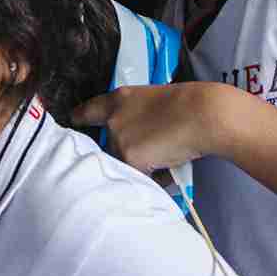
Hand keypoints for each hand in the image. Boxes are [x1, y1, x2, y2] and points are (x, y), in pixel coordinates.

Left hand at [71, 82, 226, 172]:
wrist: (203, 113)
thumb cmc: (189, 106)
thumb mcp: (155, 101)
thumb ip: (138, 116)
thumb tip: (139, 139)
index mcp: (120, 99)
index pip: (90, 110)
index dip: (80, 117)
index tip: (73, 121)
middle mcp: (113, 118)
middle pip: (109, 145)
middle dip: (126, 152)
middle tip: (153, 148)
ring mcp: (118, 138)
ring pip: (124, 163)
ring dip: (140, 165)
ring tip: (166, 155)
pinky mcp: (129, 157)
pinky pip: (137, 176)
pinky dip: (151, 176)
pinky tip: (167, 165)